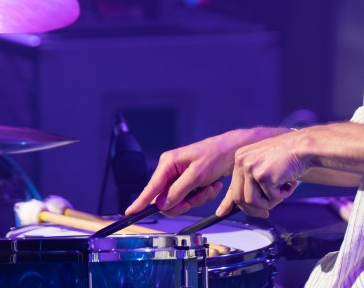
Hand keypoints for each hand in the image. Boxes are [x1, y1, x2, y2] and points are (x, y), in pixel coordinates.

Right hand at [125, 127, 282, 216]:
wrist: (233, 151)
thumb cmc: (215, 155)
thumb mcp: (197, 174)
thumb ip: (179, 190)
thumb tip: (162, 204)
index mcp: (168, 163)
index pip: (151, 186)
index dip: (141, 201)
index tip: (130, 212)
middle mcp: (170, 170)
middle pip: (167, 199)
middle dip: (185, 201)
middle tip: (199, 196)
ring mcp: (179, 177)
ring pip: (181, 201)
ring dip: (198, 198)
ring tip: (210, 187)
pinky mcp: (188, 183)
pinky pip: (191, 198)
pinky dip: (203, 195)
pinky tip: (213, 185)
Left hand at [216, 130, 305, 217]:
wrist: (303, 146)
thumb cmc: (288, 155)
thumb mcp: (264, 163)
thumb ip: (253, 179)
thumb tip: (246, 203)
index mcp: (240, 158)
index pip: (233, 186)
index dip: (236, 203)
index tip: (242, 212)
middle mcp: (241, 162)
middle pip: (239, 197)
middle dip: (252, 210)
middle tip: (265, 214)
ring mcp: (251, 169)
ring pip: (252, 201)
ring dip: (270, 203)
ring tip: (283, 192)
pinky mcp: (263, 176)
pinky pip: (271, 198)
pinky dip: (283, 195)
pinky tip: (291, 182)